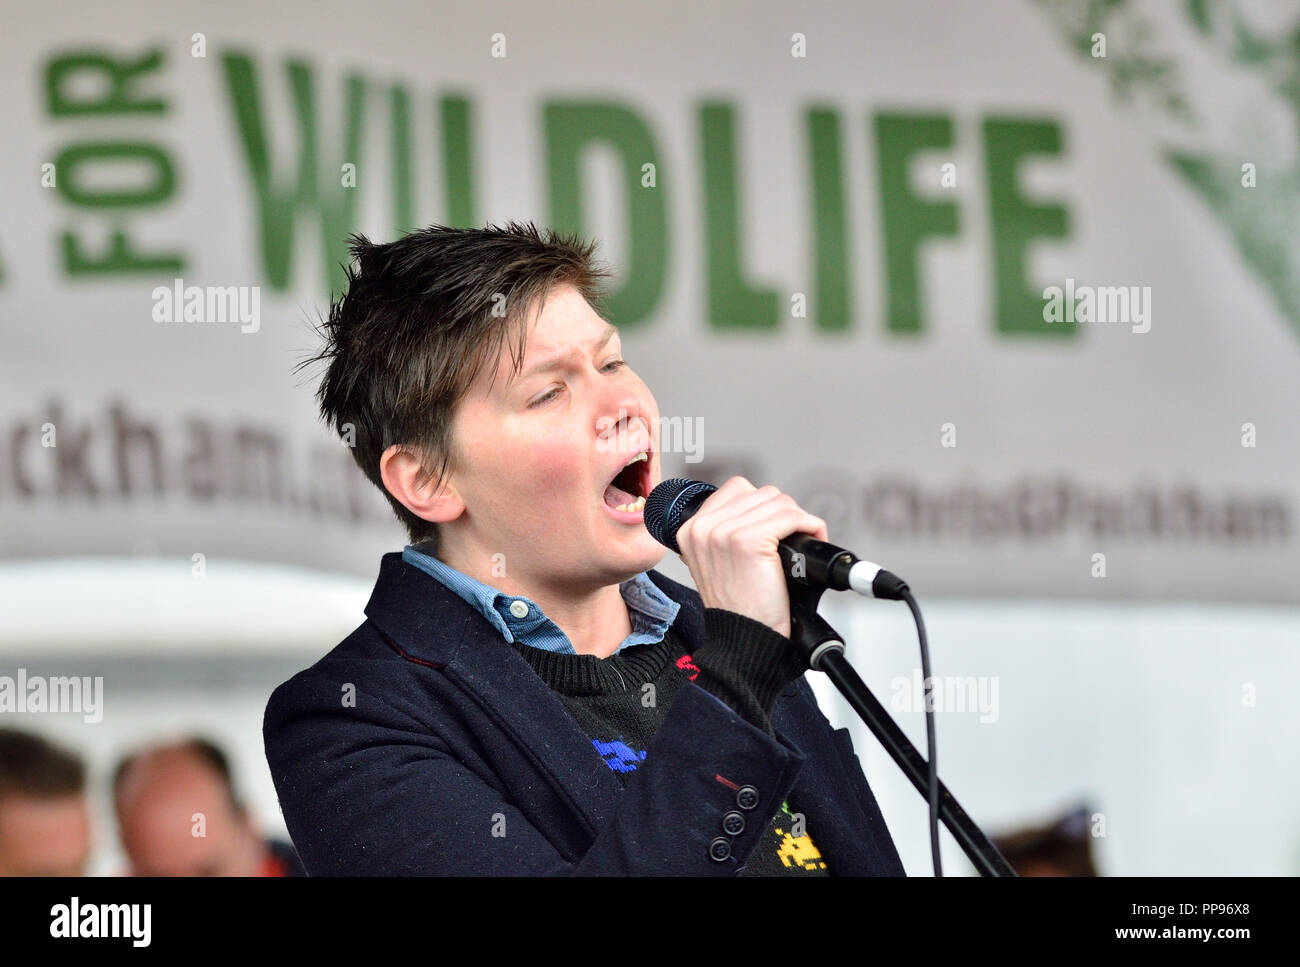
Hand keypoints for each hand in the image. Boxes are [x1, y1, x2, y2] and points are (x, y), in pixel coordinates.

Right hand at [674, 477, 829, 638]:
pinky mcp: (748, 541)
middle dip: (783, 513)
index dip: (763, 506)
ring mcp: (724, 532)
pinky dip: (810, 526)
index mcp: (690, 530)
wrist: (743, 640)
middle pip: (760, 494)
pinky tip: (812, 539)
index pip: (737, 489)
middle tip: (794, 537)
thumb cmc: (739, 609)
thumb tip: (761, 510)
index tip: (776, 526)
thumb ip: (725, 534)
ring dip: (798, 519)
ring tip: (803, 540)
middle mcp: (702, 528)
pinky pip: (791, 517)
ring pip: (778, 502)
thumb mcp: (716, 564)